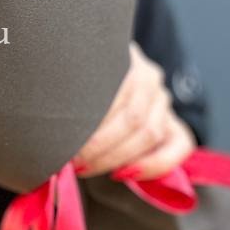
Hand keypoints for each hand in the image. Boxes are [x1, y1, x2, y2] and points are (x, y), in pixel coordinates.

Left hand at [74, 42, 195, 179]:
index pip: (110, 91)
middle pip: (131, 117)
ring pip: (149, 133)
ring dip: (115, 157)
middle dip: (99, 145)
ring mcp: (163, 99)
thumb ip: (69, 92)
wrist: (101, 76)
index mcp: (122, 57)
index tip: (64, 138)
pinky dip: (153, 165)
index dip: (89, 121)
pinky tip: (126, 173)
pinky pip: (179, 147)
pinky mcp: (174, 122)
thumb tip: (51, 129)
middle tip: (72, 159)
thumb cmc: (80, 83)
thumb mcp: (73, 78)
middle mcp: (148, 76)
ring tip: (85, 166)